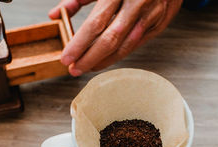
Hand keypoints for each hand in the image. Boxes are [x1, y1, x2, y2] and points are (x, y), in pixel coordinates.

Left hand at [49, 0, 182, 75]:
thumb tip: (56, 14)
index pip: (96, 23)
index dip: (80, 44)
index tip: (66, 57)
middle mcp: (137, 3)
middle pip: (110, 39)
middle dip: (90, 58)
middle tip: (74, 69)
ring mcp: (152, 14)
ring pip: (125, 46)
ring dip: (105, 60)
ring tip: (87, 67)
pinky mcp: (161, 22)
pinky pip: (137, 43)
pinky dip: (120, 53)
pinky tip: (107, 58)